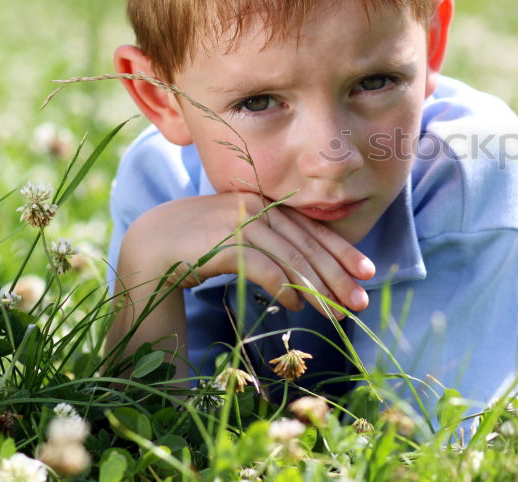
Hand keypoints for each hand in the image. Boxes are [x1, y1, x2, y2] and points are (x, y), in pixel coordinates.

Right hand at [117, 192, 375, 318]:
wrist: (149, 245)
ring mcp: (236, 222)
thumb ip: (274, 243)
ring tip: (334, 314)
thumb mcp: (243, 238)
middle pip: (306, 244)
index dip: (342, 251)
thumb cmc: (201, 245)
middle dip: (337, 276)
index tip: (368, 272)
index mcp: (264, 202)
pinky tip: (294, 306)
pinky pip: (262, 266)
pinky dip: (282, 287)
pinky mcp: (219, 243)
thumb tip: (313, 273)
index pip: (312, 228)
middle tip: (359, 302)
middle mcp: (254, 207)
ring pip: (290, 257)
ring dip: (316, 288)